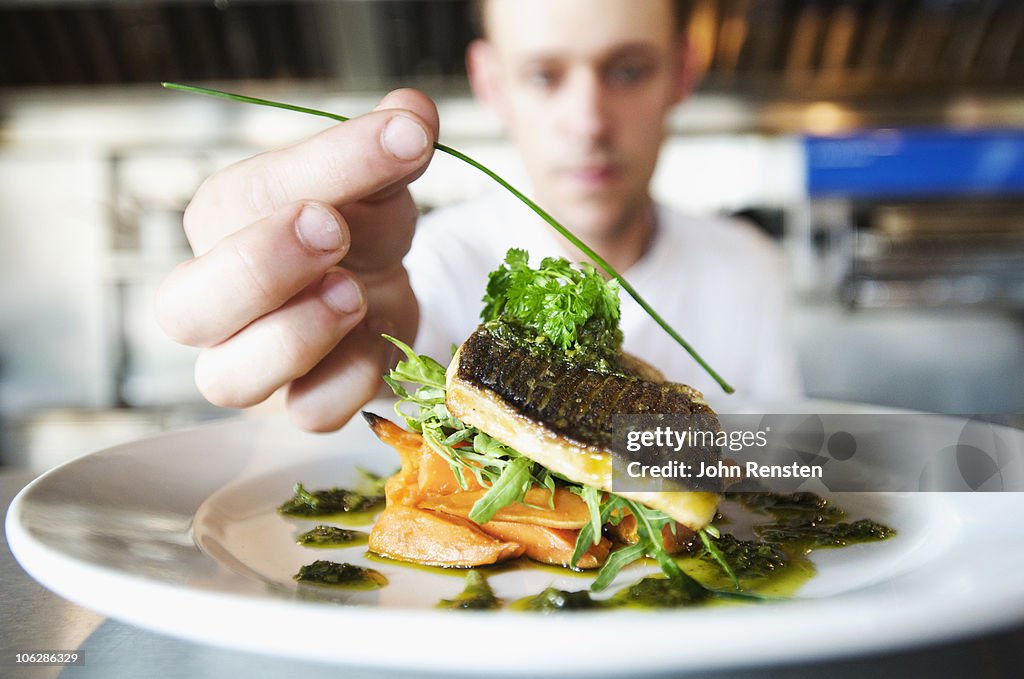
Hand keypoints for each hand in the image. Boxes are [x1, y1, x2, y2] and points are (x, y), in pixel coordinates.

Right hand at [157, 89, 438, 430]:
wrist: (383, 285)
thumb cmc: (358, 226)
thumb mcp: (377, 178)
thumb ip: (391, 145)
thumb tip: (414, 111)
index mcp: (224, 220)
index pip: (244, 196)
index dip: (324, 168)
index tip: (403, 140)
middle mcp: (217, 299)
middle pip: (185, 307)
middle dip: (259, 267)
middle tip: (333, 230)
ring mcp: (252, 362)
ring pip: (227, 379)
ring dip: (296, 336)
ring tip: (354, 293)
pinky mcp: (299, 406)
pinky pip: (307, 414)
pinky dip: (348, 382)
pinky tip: (380, 341)